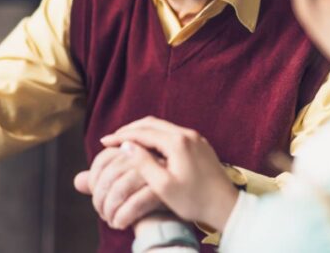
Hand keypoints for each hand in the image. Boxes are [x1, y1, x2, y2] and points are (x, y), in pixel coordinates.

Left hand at [73, 146, 164, 228]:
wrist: (172, 213)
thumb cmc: (143, 197)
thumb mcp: (121, 187)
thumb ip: (100, 182)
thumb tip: (78, 181)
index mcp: (132, 148)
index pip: (103, 159)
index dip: (94, 179)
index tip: (96, 196)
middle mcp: (144, 154)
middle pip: (110, 174)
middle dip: (100, 198)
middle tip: (102, 213)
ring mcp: (155, 170)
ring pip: (120, 188)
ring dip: (110, 209)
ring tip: (110, 220)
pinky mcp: (163, 189)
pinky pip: (135, 203)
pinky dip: (123, 216)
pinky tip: (120, 224)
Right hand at [101, 117, 238, 230]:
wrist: (225, 205)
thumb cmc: (194, 200)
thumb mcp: (163, 186)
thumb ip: (143, 163)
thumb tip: (126, 146)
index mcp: (177, 142)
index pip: (142, 132)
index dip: (121, 136)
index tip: (104, 142)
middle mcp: (186, 134)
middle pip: (151, 123)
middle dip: (130, 129)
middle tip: (112, 139)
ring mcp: (194, 137)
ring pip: (162, 126)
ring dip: (142, 131)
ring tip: (126, 141)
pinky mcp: (199, 143)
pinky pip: (172, 132)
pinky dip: (155, 136)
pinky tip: (148, 146)